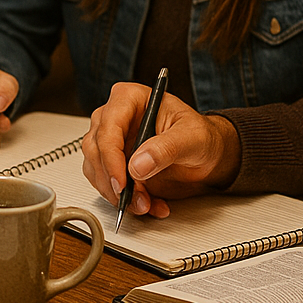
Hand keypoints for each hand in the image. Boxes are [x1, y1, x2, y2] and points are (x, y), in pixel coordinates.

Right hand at [80, 81, 240, 218]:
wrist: (206, 156)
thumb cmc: (201, 137)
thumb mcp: (192, 138)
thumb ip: (166, 148)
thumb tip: (138, 164)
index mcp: (130, 99)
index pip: (108, 127)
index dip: (110, 157)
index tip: (122, 182)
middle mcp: (115, 118)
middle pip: (96, 149)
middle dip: (113, 180)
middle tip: (132, 198)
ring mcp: (111, 141)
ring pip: (96, 169)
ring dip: (117, 194)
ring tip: (146, 204)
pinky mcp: (112, 163)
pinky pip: (106, 184)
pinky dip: (123, 199)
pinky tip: (147, 203)